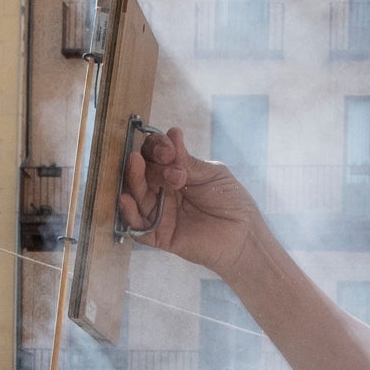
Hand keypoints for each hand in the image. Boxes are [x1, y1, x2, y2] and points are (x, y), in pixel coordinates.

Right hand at [119, 126, 270, 281]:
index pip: (155, 155)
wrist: (243, 236)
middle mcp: (163, 191)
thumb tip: (171, 133)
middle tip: (166, 159)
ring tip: (135, 163)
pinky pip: (137, 225)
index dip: (157, 147)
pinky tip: (126, 199)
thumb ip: (187, 161)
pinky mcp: (159, 235)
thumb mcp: (212, 174)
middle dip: (150, 162)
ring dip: (134, 178)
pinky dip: (128, 213)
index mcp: (176, 173)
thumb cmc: (231, 202)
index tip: (169, 148)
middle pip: (143, 172)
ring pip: (137, 195)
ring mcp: (160, 213)